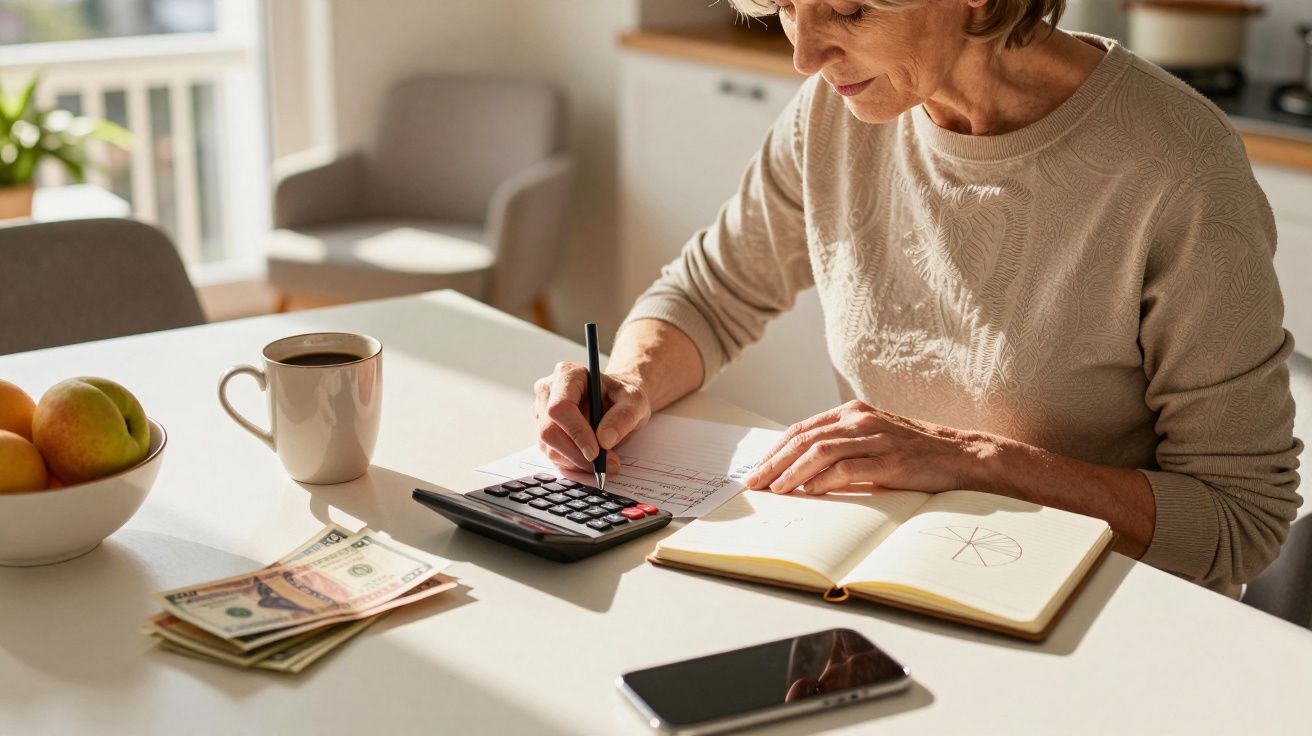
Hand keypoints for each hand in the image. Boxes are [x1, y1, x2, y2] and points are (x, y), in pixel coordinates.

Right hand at [532, 362, 651, 473]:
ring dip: (577, 463)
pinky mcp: (544, 433)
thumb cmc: (623, 396)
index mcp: (567, 375)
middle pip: (550, 431)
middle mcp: (548, 391)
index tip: (595, 452)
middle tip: (605, 465)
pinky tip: (592, 463)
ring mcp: (542, 413)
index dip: (575, 432)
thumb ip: (624, 417)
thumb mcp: (635, 401)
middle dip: (577, 454)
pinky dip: (574, 465)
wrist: (617, 402)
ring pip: (549, 447)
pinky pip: (553, 456)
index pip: (560, 407)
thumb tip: (604, 440)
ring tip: (605, 463)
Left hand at [743, 400, 993, 494]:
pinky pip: (846, 468)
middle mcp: (860, 420)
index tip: (757, 469)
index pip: (802, 429)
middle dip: (774, 462)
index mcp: (852, 413)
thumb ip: (843, 448)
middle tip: (754, 482)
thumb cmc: (915, 453)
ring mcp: (875, 438)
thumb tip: (803, 471)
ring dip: (791, 472)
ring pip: (819, 450)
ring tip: (774, 490)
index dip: (775, 449)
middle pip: (803, 438)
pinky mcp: (889, 460)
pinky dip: (823, 480)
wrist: (962, 456)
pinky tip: (807, 491)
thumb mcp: (873, 442)